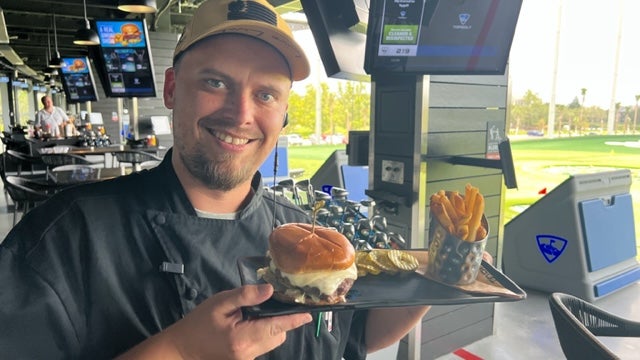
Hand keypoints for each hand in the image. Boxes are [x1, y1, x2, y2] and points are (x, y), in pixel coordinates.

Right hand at [159, 284, 311, 358]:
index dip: (295, 319)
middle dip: (279, 320)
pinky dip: (261, 333)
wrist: (182, 348)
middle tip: (265, 304)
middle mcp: (250, 352)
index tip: (309, 312)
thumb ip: (245, 296)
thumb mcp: (219, 303)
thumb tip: (270, 289)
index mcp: (244, 338)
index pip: (278, 327)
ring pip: (272, 341)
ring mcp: (248, 359)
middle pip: (278, 335)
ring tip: (251, 314)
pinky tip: (246, 324)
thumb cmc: (198, 323)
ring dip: (270, 327)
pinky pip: (262, 345)